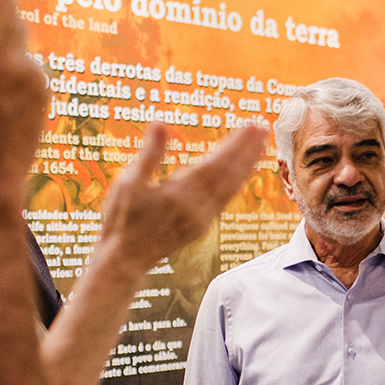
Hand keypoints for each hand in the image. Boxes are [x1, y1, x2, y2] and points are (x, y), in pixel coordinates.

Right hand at [97, 122, 266, 272]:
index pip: (215, 164)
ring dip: (246, 165)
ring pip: (231, 188)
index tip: (251, 127)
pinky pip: (225, 200)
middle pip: (229, 174)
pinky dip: (236, 183)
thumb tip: (160, 124)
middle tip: (262, 127)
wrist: (125, 260)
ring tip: (259, 144)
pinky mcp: (201, 226)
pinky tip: (242, 173)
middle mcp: (196, 207)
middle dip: (247, 150)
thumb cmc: (122, 219)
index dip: (235, 145)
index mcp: (179, 194)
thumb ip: (148, 154)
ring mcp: (201, 219)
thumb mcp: (128, 184)